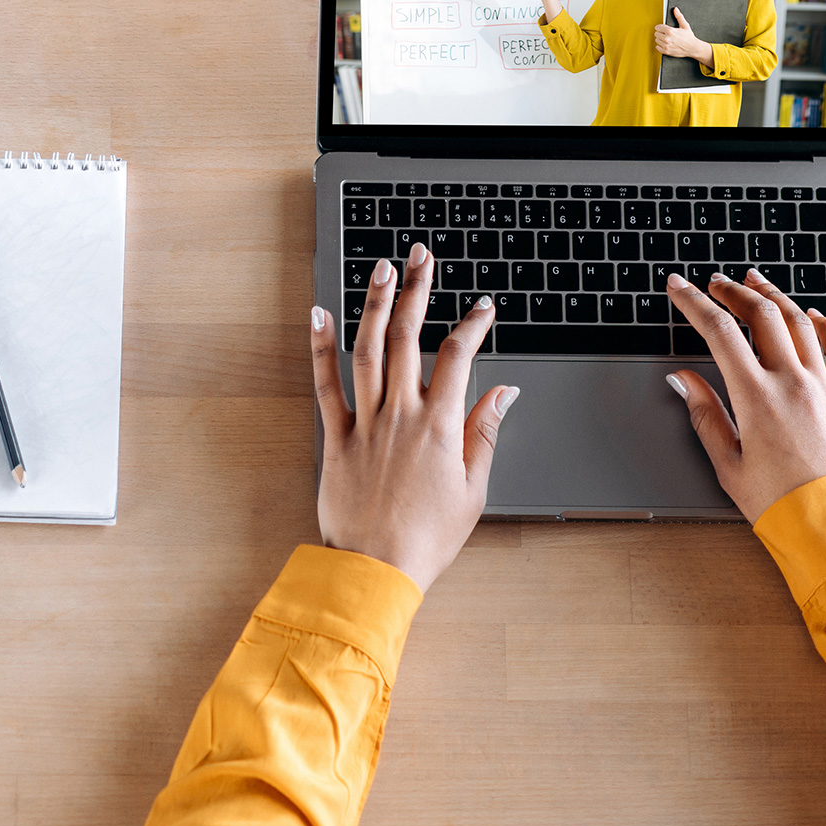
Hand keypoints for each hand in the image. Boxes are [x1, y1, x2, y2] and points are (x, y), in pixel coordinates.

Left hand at [310, 246, 519, 592]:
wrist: (375, 570)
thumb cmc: (429, 537)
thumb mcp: (474, 488)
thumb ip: (485, 431)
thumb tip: (504, 391)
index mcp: (439, 426)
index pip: (460, 356)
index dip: (473, 324)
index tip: (482, 306)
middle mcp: (401, 414)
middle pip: (408, 337)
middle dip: (417, 290)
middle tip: (420, 256)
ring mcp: (365, 423)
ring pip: (367, 350)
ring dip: (374, 304)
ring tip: (381, 268)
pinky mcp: (335, 438)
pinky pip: (325, 386)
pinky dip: (321, 348)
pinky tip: (320, 315)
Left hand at [654, 6, 711, 62]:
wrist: (692, 48)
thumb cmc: (689, 37)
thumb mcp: (685, 25)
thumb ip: (679, 16)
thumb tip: (675, 9)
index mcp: (670, 31)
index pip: (657, 27)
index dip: (660, 27)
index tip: (663, 28)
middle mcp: (667, 39)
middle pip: (656, 34)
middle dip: (660, 33)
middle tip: (666, 34)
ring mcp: (666, 46)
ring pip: (656, 40)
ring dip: (660, 39)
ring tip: (667, 39)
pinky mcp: (666, 51)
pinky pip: (658, 47)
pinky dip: (660, 46)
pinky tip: (666, 44)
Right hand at [665, 267, 825, 523]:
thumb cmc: (783, 506)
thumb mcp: (729, 466)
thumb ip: (705, 415)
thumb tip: (683, 380)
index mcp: (757, 397)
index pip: (720, 332)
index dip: (694, 303)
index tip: (679, 287)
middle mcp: (792, 382)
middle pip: (762, 315)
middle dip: (734, 291)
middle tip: (716, 282)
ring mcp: (824, 386)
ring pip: (800, 322)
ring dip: (775, 296)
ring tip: (756, 282)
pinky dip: (825, 323)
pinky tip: (813, 315)